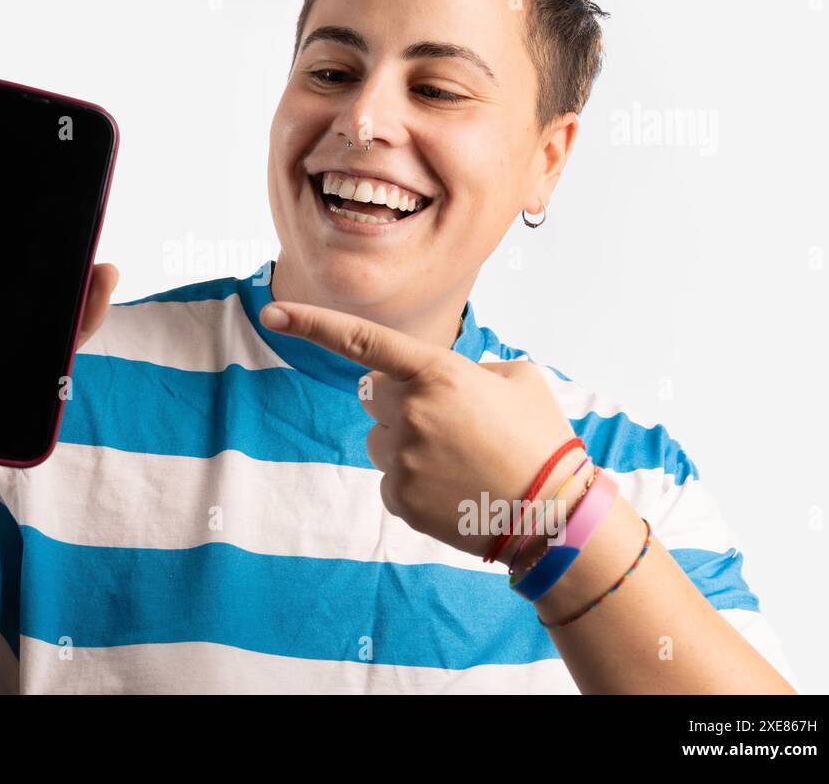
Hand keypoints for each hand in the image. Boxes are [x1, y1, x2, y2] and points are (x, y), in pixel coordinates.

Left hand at [261, 300, 576, 559]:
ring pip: (380, 438)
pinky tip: (454, 488)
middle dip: (399, 399)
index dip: (312, 324)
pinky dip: (415, 480)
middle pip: (373, 393)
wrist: (555, 516)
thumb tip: (441, 379)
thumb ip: (468, 367)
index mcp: (438, 372)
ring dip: (407, 441)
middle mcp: (410, 412)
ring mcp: (400, 458)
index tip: (272, 314)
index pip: (362, 340)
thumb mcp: (517, 379)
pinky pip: (390, 477)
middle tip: (450, 422)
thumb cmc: (541, 440)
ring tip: (459, 460)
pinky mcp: (398, 497)